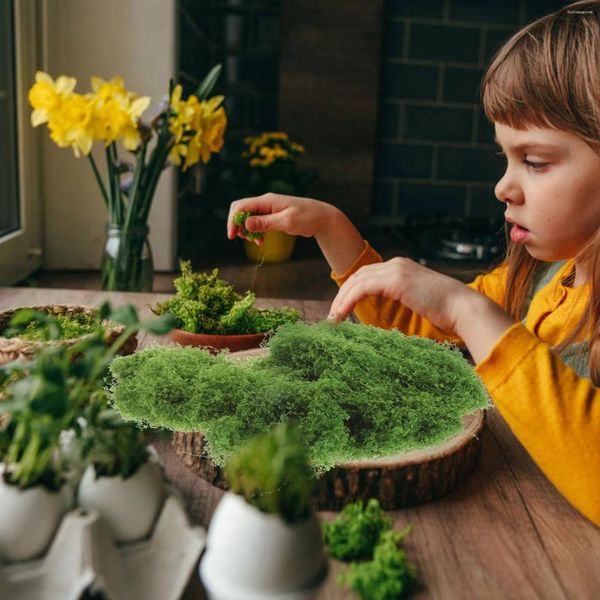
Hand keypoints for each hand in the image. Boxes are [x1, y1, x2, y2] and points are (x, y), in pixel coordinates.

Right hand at [227, 193, 334, 243]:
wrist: (322, 217)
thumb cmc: (307, 217)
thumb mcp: (286, 222)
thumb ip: (265, 223)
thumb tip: (246, 224)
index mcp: (267, 200)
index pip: (241, 206)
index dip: (233, 220)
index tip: (232, 236)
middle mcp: (266, 202)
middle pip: (241, 209)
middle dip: (237, 224)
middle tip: (239, 239)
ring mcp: (269, 208)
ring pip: (248, 217)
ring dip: (247, 230)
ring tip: (256, 242)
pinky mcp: (273, 215)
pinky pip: (257, 222)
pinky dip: (255, 232)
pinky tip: (261, 241)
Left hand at [329, 257, 480, 333]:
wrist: (464, 309)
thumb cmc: (445, 313)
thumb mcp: (417, 303)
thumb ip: (399, 303)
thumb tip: (382, 319)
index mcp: (401, 268)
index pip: (366, 276)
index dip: (350, 292)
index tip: (341, 311)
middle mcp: (396, 264)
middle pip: (358, 276)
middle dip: (341, 295)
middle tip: (331, 316)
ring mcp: (396, 270)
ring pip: (357, 281)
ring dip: (341, 300)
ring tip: (333, 319)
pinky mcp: (396, 280)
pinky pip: (363, 288)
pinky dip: (348, 300)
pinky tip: (342, 314)